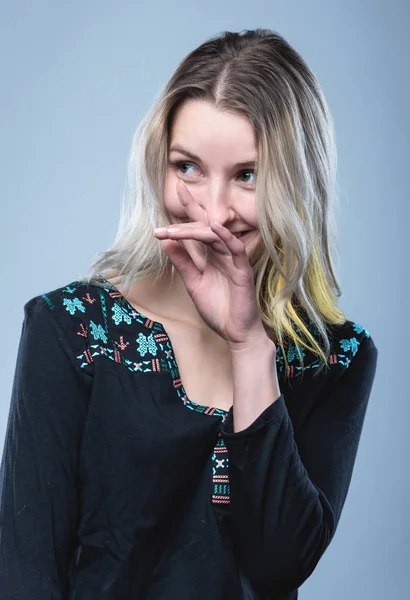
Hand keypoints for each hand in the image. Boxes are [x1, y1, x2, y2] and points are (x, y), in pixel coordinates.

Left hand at [154, 179, 273, 349]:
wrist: (235, 332)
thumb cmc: (218, 309)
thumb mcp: (193, 284)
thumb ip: (182, 263)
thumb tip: (166, 242)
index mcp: (211, 255)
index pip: (199, 227)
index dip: (190, 207)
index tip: (177, 189)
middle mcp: (222, 253)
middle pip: (205, 227)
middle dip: (185, 220)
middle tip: (164, 223)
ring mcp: (233, 260)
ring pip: (216, 235)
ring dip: (194, 231)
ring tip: (173, 232)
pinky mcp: (242, 270)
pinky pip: (235, 248)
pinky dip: (226, 236)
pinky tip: (215, 227)